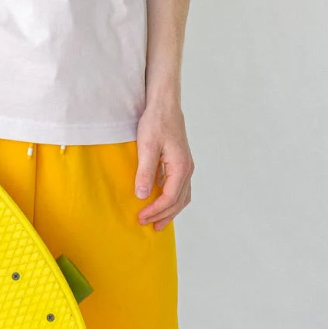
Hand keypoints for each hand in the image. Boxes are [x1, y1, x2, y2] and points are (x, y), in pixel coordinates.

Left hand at [134, 100, 193, 231]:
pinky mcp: (181, 161)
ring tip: (157, 222)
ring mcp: (186, 165)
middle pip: (178, 201)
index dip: (155, 211)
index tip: (140, 217)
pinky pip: (179, 187)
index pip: (170, 198)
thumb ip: (145, 171)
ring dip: (170, 210)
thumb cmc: (156, 121)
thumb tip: (143, 196)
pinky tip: (160, 199)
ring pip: (182, 196)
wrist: (165, 103)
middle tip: (146, 225)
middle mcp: (187, 169)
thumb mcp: (147, 146)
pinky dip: (172, 199)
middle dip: (163, 215)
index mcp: (181, 167)